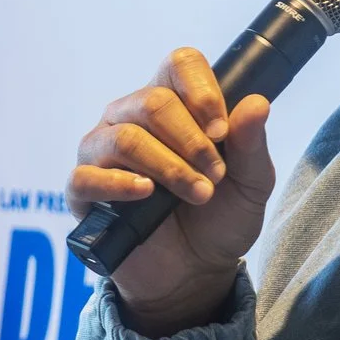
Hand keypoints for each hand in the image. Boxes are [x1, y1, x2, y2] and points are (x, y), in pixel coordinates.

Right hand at [69, 48, 275, 331]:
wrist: (195, 273)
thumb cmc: (219, 218)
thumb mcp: (251, 184)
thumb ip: (252, 145)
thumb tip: (256, 104)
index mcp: (173, 104)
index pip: (179, 66)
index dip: (201, 89)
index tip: (221, 130)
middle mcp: (131, 118)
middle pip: (153, 102)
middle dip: (192, 141)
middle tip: (214, 176)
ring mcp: (101, 151)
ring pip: (126, 138)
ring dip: (169, 166)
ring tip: (196, 194)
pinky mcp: (83, 191)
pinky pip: (87, 175)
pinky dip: (119, 183)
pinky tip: (145, 194)